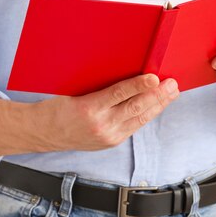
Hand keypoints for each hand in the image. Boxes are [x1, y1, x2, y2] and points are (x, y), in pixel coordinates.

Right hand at [0, 74, 178, 157]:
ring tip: (172, 93)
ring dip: (158, 105)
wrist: (43, 133)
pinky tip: (157, 106)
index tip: (154, 77)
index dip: (139, 85)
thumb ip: (101, 87)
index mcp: (88, 108)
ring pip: (139, 119)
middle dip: (158, 95)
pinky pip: (134, 126)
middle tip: (172, 83)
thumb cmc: (56, 107)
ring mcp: (107, 136)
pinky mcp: (110, 142)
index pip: (119, 94)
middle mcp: (100, 125)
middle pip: (135, 108)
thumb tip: (127, 74)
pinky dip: (147, 114)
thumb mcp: (74, 92)